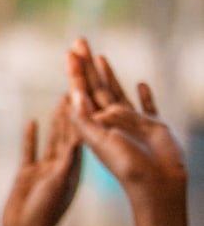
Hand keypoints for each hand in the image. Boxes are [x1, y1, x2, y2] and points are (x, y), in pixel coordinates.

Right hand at [1, 94, 81, 225]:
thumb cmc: (44, 214)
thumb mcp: (59, 185)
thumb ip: (65, 162)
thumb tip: (78, 140)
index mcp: (75, 168)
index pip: (82, 134)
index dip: (85, 113)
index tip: (89, 92)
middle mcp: (63, 166)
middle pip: (70, 132)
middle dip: (74, 110)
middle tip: (78, 85)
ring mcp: (45, 169)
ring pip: (54, 138)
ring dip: (58, 119)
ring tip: (62, 98)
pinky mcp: (27, 174)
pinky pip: (31, 150)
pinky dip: (33, 137)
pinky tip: (33, 122)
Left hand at [66, 38, 185, 196]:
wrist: (157, 184)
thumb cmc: (127, 166)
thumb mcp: (99, 143)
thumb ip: (85, 120)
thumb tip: (73, 94)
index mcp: (94, 124)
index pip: (81, 92)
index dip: (75, 72)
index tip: (69, 53)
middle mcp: (110, 120)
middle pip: (95, 86)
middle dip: (85, 65)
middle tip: (78, 41)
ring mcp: (131, 122)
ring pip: (116, 92)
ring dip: (107, 74)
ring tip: (99, 57)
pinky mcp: (153, 126)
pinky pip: (146, 106)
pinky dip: (143, 96)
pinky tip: (140, 84)